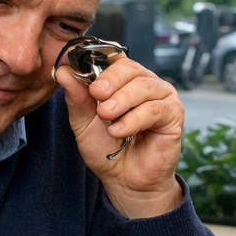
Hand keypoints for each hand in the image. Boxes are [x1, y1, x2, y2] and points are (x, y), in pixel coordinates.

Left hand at [56, 54, 183, 217]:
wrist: (124, 179)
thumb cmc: (106, 149)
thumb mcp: (83, 122)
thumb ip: (76, 97)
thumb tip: (62, 71)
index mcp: (123, 80)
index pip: (113, 57)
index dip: (98, 63)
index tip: (86, 79)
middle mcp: (144, 83)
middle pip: (128, 66)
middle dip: (109, 81)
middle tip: (97, 98)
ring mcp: (161, 96)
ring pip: (142, 86)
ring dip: (121, 102)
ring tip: (107, 118)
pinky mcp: (173, 114)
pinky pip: (154, 108)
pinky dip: (133, 119)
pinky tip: (120, 131)